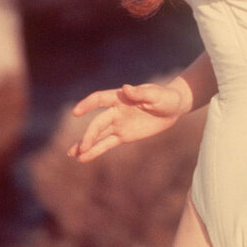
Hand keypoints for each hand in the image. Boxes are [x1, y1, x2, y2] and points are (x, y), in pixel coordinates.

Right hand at [67, 82, 186, 161]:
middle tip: (82, 148)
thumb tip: (125, 88)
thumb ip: (140, 93)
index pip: (100, 99)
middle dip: (89, 135)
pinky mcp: (124, 136)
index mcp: (121, 98)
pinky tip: (84, 158)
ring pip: (99, 135)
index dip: (87, 104)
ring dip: (85, 144)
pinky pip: (107, 144)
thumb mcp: (156, 95)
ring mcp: (119, 124)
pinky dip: (96, 151)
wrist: (174, 107)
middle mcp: (116, 111)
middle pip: (98, 123)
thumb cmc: (166, 97)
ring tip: (72, 154)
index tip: (76, 113)